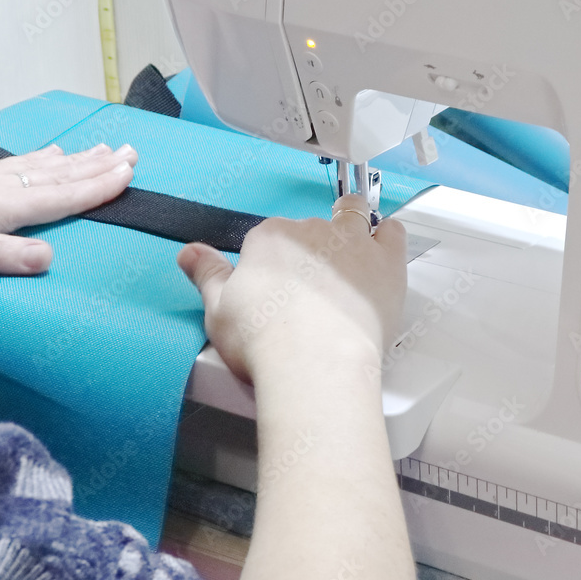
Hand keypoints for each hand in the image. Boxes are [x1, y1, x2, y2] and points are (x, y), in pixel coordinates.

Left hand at [0, 143, 137, 274]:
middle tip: (131, 152)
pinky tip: (45, 153)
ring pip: (39, 166)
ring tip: (101, 149)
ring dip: (74, 160)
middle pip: (56, 175)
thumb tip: (49, 259)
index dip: (96, 187)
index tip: (129, 174)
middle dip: (96, 166)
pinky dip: (40, 158)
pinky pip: (16, 164)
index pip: (59, 196)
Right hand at [176, 194, 406, 382]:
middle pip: (310, 229)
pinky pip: (391, 232)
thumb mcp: (218, 309)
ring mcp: (351, 243)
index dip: (273, 262)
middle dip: (310, 251)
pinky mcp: (385, 262)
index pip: (270, 237)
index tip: (275, 287)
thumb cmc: (265, 341)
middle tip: (309, 289)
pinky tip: (381, 248)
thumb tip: (189, 253)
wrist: (314, 363)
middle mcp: (310, 231)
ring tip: (347, 256)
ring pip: (352, 217)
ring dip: (350, 226)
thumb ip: (206, 274)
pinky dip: (387, 235)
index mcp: (268, 239)